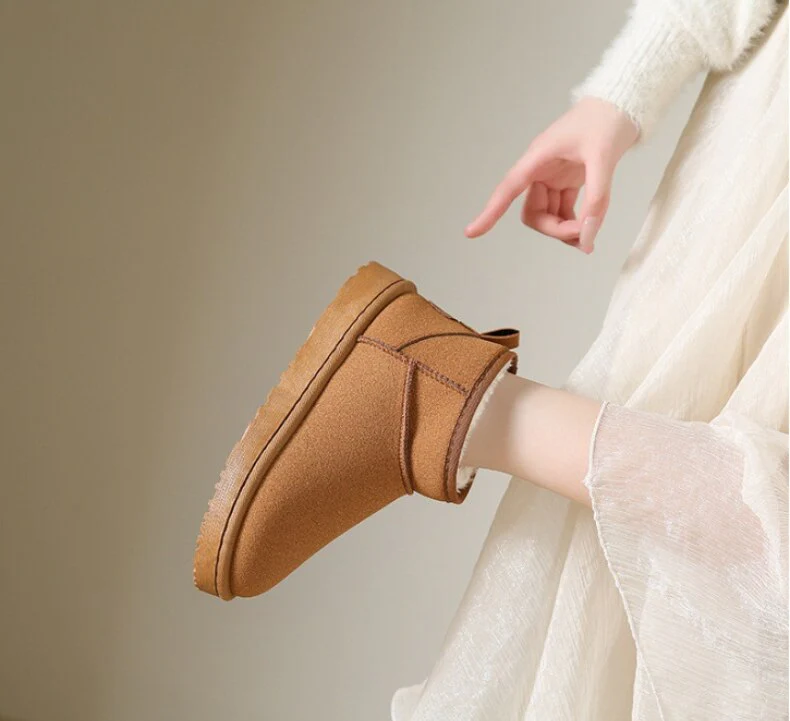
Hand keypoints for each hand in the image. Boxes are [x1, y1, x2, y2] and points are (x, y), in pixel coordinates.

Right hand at [465, 97, 638, 252]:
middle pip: (533, 212)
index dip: (490, 212)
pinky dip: (576, 224)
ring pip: (548, 215)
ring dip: (564, 230)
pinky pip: (564, 211)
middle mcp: (541, 170)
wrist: (623, 103)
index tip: (471, 232)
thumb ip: (597, 199)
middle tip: (582, 236)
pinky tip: (589, 231)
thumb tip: (588, 235)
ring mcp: (554, 177)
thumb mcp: (604, 159)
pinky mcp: (569, 181)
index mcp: (538, 158)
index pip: (507, 189)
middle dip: (553, 229)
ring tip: (588, 239)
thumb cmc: (608, 120)